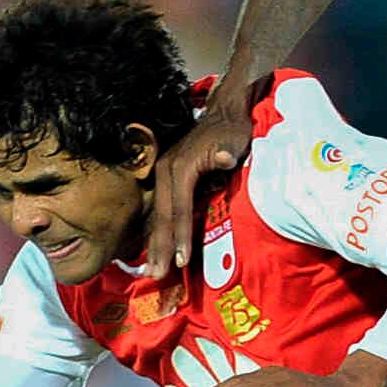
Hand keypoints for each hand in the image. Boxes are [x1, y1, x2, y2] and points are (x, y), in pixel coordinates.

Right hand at [147, 82, 256, 276]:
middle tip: (156, 275)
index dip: (181, 236)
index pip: (180, 209)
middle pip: (162, 216)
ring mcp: (163, 175)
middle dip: (160, 247)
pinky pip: (159, 209)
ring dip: (154, 243)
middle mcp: (166, 172)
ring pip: (157, 215)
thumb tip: (224, 158)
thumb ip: (227, 151)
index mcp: (181, 168)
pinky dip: (156, 230)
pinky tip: (153, 249)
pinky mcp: (166, 179)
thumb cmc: (232, 129)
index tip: (182, 261)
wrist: (224, 111)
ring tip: (151, 270)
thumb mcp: (235, 138)